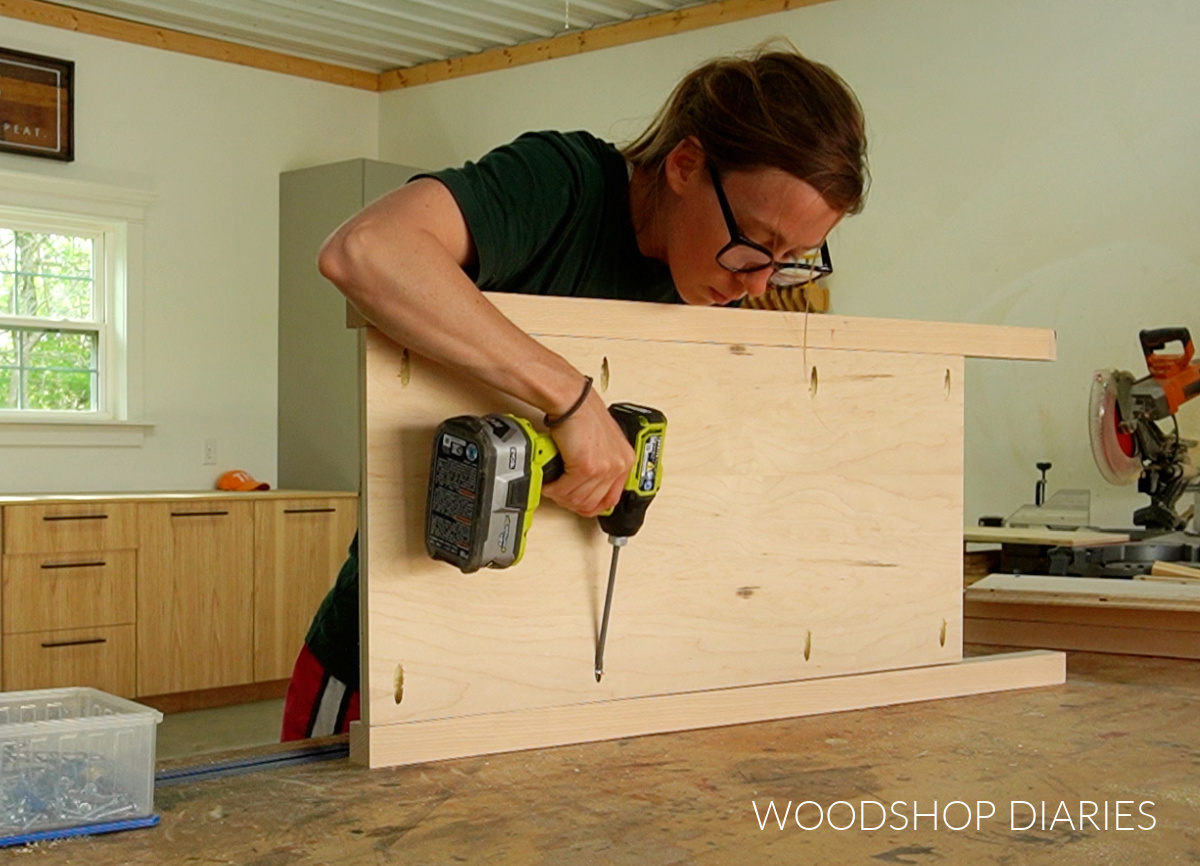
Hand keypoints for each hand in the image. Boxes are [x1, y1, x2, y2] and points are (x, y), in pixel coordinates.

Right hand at [542, 391, 633, 517]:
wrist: (572, 401)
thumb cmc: (583, 414)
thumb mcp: (602, 443)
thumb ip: (600, 464)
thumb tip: (588, 486)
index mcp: (625, 461)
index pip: (611, 499)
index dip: (590, 506)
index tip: (577, 503)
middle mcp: (618, 465)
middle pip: (592, 503)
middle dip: (571, 500)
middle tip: (559, 492)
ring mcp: (604, 468)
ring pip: (578, 499)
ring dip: (560, 494)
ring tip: (552, 484)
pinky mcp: (587, 467)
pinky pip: (565, 490)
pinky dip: (553, 488)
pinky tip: (549, 480)